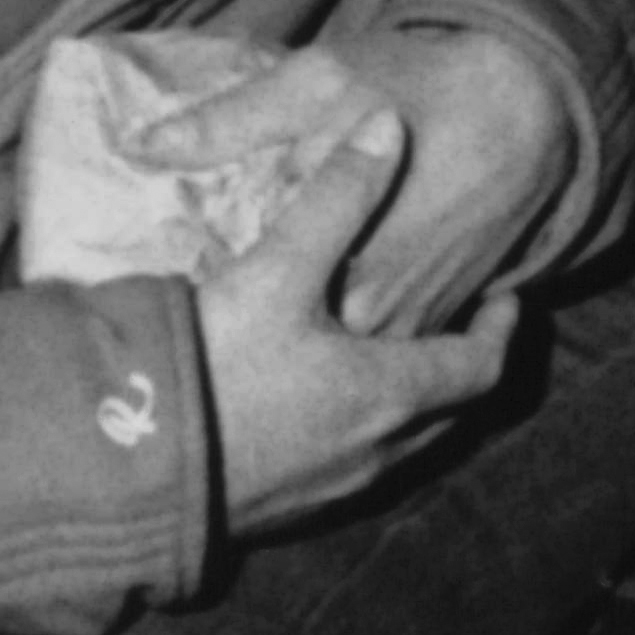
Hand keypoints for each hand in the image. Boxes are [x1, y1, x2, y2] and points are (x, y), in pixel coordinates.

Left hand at [102, 19, 583, 339]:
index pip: (253, 309)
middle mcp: (380, 308)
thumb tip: (144, 145)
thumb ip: (233, 120)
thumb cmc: (422, 85)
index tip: (172, 308)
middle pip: (294, 344)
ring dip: (300, 345)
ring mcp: (416, 320)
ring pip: (341, 358)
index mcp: (342, 259)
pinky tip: (313, 319)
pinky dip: (349, 340)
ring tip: (252, 328)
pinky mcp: (442, 315)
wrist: (529, 106)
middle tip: (200, 323)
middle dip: (252, 335)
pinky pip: (383, 348)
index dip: (209, 312)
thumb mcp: (320, 81)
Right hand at [192, 117, 519, 536]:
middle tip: (460, 322)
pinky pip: (349, 467)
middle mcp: (374, 452)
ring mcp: (328, 489)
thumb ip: (338, 195)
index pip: (479, 368)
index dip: (500, 330)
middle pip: (447, 413)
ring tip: (395, 351)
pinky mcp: (282, 509)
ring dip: (411, 402)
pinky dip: (361, 429)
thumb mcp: (279, 268)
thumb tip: (387, 125)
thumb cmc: (216, 365)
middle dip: (460, 367)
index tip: (507, 298)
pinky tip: (320, 401)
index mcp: (390, 394)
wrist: (127, 472)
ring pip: (399, 445)